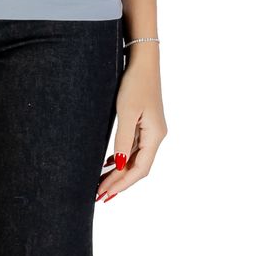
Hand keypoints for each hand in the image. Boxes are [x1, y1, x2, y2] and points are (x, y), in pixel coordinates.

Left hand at [96, 48, 167, 202]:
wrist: (143, 61)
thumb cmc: (134, 83)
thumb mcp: (126, 112)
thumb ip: (123, 140)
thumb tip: (120, 166)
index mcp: (155, 136)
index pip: (139, 170)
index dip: (122, 184)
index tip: (105, 194)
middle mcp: (156, 136)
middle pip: (138, 167)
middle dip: (119, 182)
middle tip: (99, 195)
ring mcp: (151, 130)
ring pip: (136, 159)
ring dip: (119, 172)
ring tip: (101, 183)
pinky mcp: (144, 122)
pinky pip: (134, 148)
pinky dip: (122, 158)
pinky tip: (109, 162)